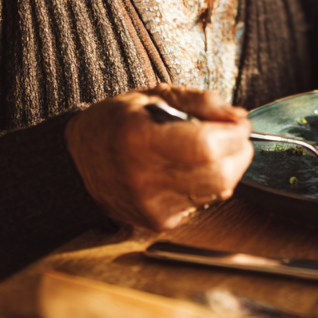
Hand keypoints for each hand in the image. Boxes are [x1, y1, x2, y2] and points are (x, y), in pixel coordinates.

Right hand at [65, 84, 253, 231]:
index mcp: (140, 140)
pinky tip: (198, 168)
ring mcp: (151, 206)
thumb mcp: (154, 95)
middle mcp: (144, 179)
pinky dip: (212, 183)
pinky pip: (203, 202)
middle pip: (217, 173)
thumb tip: (237, 116)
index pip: (205, 146)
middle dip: (239, 150)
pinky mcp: (158, 222)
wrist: (78, 161)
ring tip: (219, 148)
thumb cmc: (117, 122)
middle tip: (236, 133)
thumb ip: (200, 101)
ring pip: (216, 191)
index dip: (233, 133)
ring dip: (230, 167)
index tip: (239, 121)